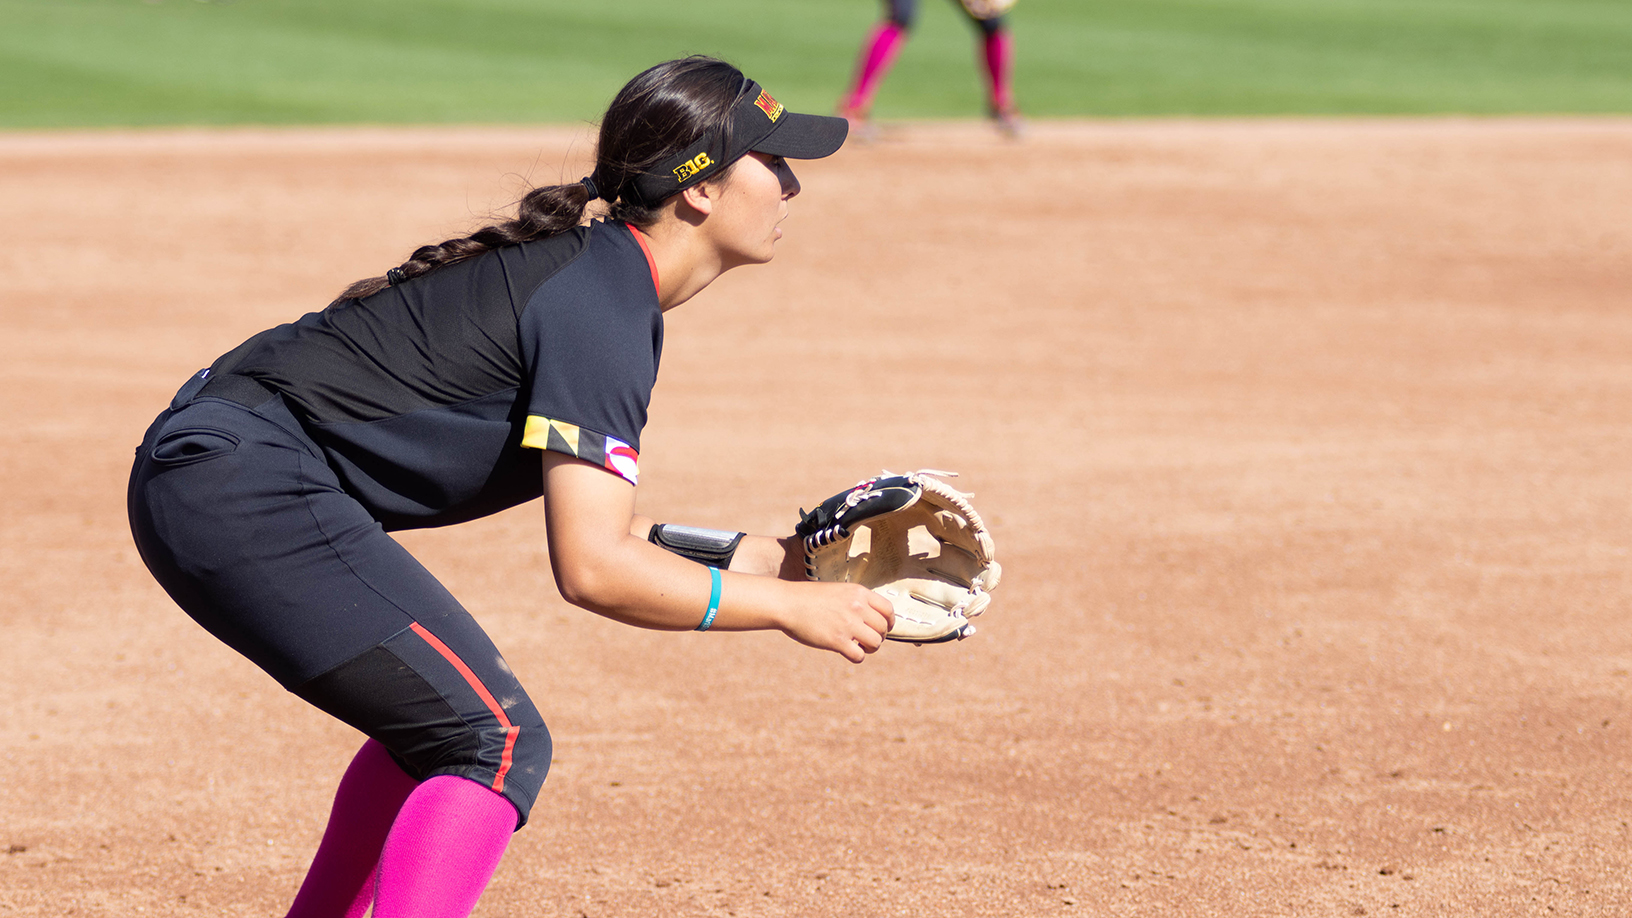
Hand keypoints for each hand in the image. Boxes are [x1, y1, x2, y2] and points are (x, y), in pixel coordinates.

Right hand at [779, 582, 894, 662]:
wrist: (787, 603)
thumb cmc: (809, 598)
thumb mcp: (838, 591)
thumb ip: (855, 601)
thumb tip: (872, 618)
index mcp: (858, 592)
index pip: (888, 609)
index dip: (889, 622)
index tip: (883, 628)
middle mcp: (857, 607)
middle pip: (883, 628)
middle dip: (878, 637)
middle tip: (866, 639)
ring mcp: (848, 624)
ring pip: (876, 643)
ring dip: (870, 648)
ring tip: (859, 646)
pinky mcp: (837, 640)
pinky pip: (859, 655)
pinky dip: (857, 657)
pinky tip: (847, 652)